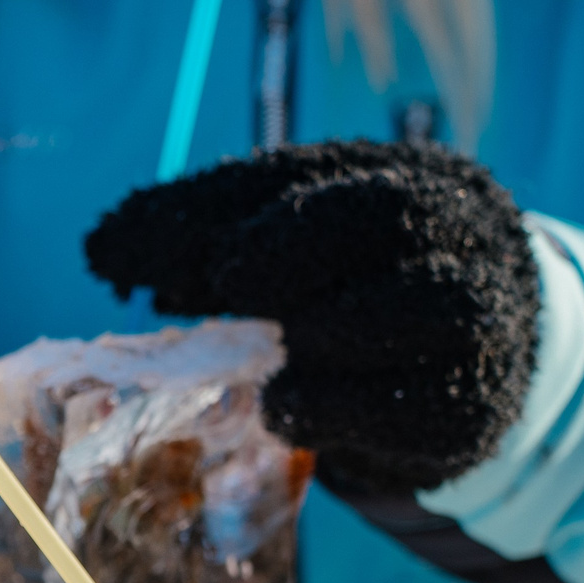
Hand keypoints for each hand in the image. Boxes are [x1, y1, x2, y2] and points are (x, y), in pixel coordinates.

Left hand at [84, 140, 539, 491]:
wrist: (471, 367)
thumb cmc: (355, 294)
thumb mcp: (287, 253)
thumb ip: (203, 243)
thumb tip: (101, 250)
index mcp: (398, 173)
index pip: (299, 173)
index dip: (211, 209)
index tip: (131, 252)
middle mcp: (456, 229)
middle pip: (386, 213)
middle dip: (293, 244)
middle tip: (228, 281)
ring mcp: (482, 313)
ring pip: (427, 303)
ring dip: (330, 329)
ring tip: (274, 364)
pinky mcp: (477, 403)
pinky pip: (427, 403)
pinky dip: (345, 407)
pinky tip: (291, 410)